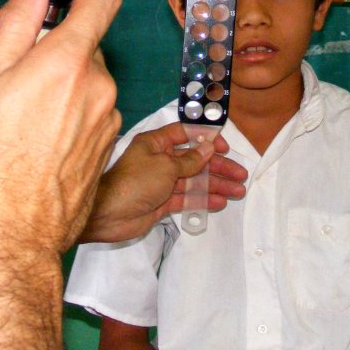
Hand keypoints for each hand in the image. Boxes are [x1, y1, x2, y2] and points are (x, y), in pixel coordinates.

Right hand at [0, 0, 122, 254]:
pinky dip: (73, 114)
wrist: (8, 234)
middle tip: (19, 75)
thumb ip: (16, 25)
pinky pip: (94, 112)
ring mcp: (109, 118)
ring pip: (90, 81)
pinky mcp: (109, 145)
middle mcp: (99, 86)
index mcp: (68, 62)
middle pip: (88, 44)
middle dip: (59, 48)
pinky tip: (40, 140)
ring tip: (25, 117)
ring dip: (65, 85)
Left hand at [80, 122, 247, 242]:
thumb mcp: (166, 166)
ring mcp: (161, 182)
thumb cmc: (136, 182)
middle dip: (217, 167)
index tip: (224, 147)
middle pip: (194, 160)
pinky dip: (202, 199)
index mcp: (155, 143)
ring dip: (215, 184)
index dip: (205, 139)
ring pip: (193, 180)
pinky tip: (220, 202)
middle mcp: (159, 160)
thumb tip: (209, 147)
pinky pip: (186, 198)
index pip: (185, 135)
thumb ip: (190, 159)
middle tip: (240, 175)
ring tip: (238, 191)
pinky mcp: (162, 202)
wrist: (108, 215)